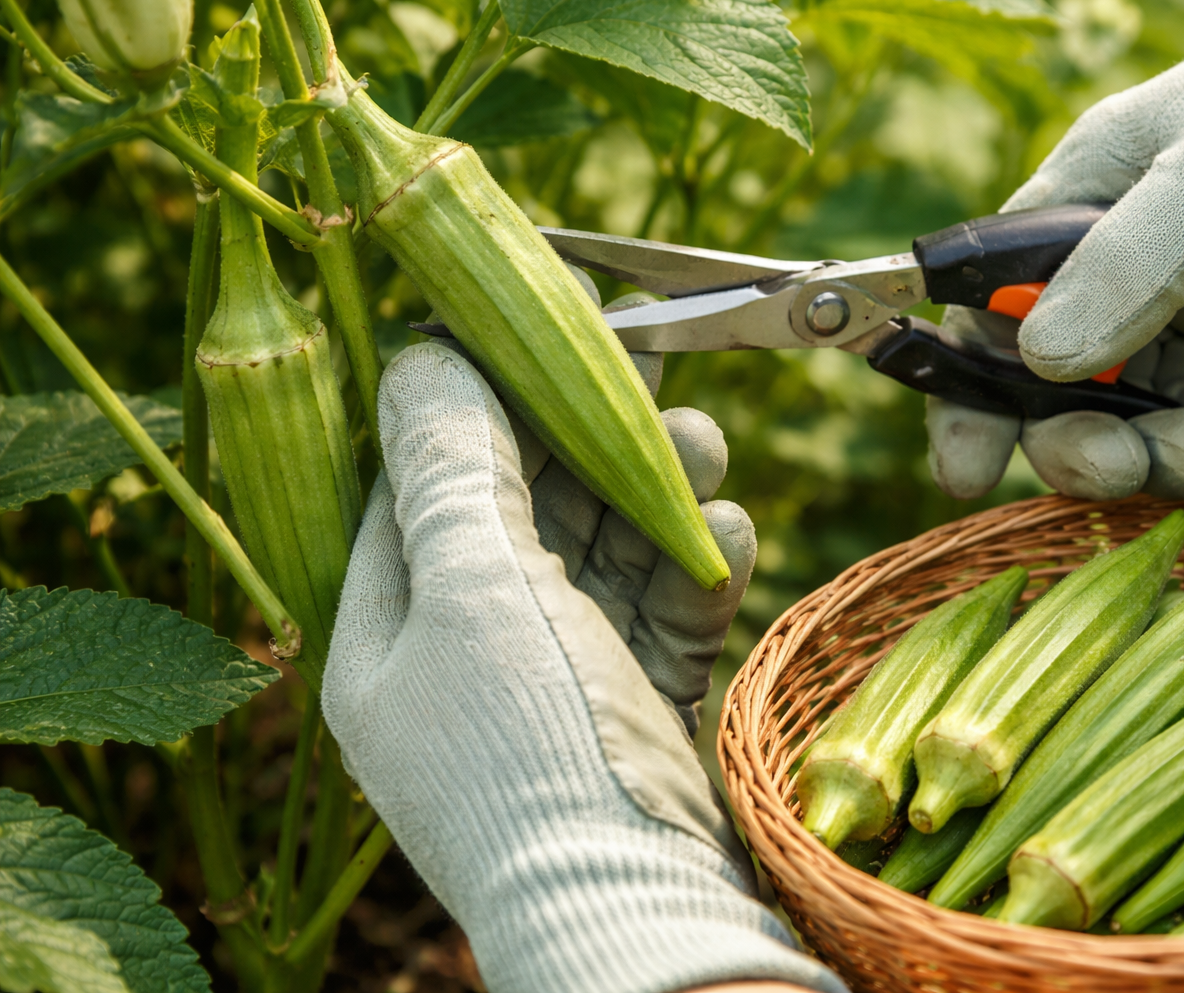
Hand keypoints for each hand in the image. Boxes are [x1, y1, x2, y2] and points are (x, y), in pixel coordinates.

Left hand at [322, 341, 842, 992]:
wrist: (644, 918)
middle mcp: (462, 665)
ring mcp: (553, 691)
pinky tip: (730, 534)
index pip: (418, 488)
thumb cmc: (535, 754)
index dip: (477, 403)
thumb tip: (422, 355)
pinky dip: (694, 572)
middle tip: (649, 368)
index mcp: (387, 641)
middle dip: (587, 444)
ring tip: (704, 440)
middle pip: (522, 516)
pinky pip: (658, 618)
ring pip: (601, 559)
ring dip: (655, 497)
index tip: (540, 330)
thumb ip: (452, 470)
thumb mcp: (478, 594)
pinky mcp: (632, 712)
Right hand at [930, 0, 1183, 501]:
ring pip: (1146, 423)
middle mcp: (1115, 273)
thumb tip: (1040, 361)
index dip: (967, 397)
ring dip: (1182, 449)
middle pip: (1061, 394)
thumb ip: (1129, 264)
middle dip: (1088, 445)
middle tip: (1127, 471)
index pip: (983, 317)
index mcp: (1073, 213)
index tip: (967, 470)